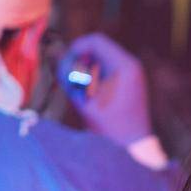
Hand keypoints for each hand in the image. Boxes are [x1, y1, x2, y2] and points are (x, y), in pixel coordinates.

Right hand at [58, 32, 152, 146]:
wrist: (133, 149)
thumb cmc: (109, 129)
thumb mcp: (82, 100)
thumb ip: (68, 75)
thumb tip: (57, 54)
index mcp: (124, 66)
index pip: (95, 41)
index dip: (75, 49)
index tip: (64, 65)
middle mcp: (132, 65)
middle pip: (97, 49)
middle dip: (80, 63)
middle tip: (71, 84)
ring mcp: (133, 73)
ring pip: (101, 60)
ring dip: (86, 72)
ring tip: (83, 95)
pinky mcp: (130, 82)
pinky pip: (107, 71)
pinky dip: (95, 79)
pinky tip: (92, 98)